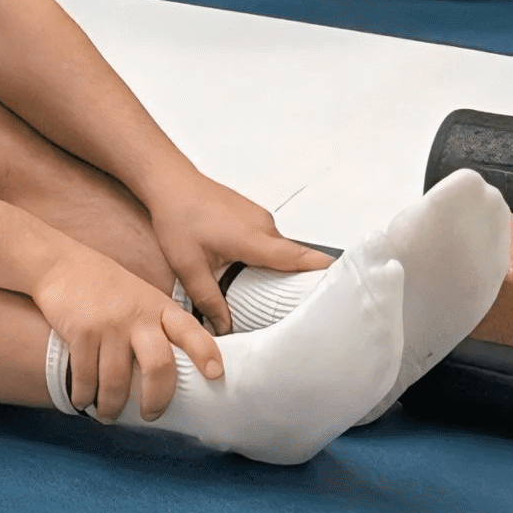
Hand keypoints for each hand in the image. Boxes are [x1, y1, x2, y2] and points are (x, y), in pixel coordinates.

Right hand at [30, 246, 219, 423]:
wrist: (61, 264)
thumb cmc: (106, 288)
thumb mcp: (141, 298)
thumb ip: (156, 326)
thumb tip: (169, 374)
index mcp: (159, 307)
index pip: (190, 330)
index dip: (205, 353)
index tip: (216, 375)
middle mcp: (138, 315)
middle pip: (159, 366)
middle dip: (157, 400)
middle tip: (150, 415)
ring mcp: (109, 324)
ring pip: (118, 382)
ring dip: (112, 407)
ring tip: (107, 414)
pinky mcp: (81, 332)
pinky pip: (86, 377)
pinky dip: (83, 396)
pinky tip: (82, 400)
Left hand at [142, 173, 330, 335]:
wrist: (170, 183)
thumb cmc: (178, 217)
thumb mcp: (189, 267)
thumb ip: (209, 301)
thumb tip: (225, 328)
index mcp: (254, 238)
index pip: (299, 257)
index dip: (322, 272)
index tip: (342, 286)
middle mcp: (263, 225)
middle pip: (293, 258)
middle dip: (298, 282)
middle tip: (299, 309)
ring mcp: (259, 217)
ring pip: (279, 250)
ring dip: (277, 270)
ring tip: (269, 296)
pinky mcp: (252, 215)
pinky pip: (269, 241)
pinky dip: (266, 257)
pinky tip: (250, 272)